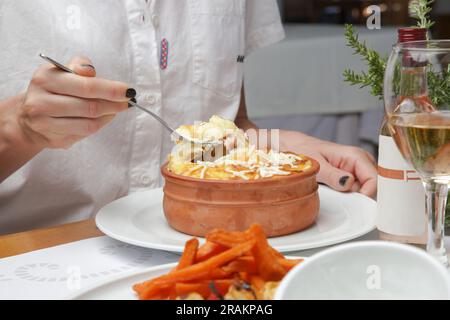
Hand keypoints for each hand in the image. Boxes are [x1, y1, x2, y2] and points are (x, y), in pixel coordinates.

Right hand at [17, 56, 133, 148]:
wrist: (28, 118)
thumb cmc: (53, 90)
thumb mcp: (61, 72)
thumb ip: (78, 67)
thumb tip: (91, 70)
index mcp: (45, 79)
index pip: (86, 85)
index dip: (111, 89)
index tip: (128, 91)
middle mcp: (41, 101)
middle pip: (89, 106)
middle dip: (114, 104)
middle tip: (128, 102)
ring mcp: (45, 122)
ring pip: (89, 122)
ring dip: (109, 116)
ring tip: (117, 109)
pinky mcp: (53, 138)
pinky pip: (84, 133)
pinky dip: (100, 125)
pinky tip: (105, 117)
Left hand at [280, 130, 376, 197]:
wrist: (294, 147)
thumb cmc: (304, 151)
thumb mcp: (315, 165)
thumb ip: (332, 175)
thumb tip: (348, 184)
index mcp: (356, 156)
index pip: (375, 179)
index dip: (368, 194)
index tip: (354, 203)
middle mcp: (361, 162)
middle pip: (373, 187)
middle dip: (360, 196)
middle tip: (340, 197)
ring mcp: (357, 170)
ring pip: (364, 191)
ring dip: (351, 197)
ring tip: (332, 191)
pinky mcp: (351, 177)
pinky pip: (355, 191)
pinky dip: (346, 196)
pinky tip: (334, 192)